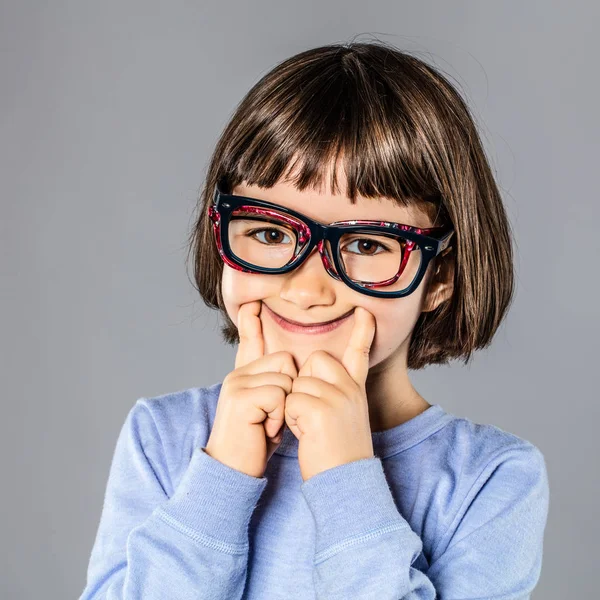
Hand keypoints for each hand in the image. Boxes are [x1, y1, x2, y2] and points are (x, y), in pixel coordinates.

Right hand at [204, 301, 297, 477]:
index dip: (252, 324)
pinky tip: (264, 430)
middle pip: (287, 359)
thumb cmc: (253, 442)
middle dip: (291, 389)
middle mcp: (238, 374)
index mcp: (244, 376)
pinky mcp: (241, 397)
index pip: (250, 341)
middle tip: (275, 417)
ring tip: (268, 425)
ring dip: (285, 407)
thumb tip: (291, 369)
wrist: (233, 471)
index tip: (252, 305)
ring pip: (286, 377)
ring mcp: (237, 383)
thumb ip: (273, 388)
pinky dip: (279, 415)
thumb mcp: (267, 411)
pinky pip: (280, 393)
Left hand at [284, 306, 376, 481]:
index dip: (362, 333)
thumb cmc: (337, 454)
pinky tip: (306, 435)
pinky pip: (291, 400)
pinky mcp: (322, 410)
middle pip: (315, 360)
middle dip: (303, 381)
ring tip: (310, 429)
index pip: (359, 354)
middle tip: (311, 413)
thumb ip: (334, 393)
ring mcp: (339, 398)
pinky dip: (290, 419)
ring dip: (294, 405)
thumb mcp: (344, 418)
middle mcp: (351, 389)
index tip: (363, 312)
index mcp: (356, 390)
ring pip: (298, 383)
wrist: (346, 484)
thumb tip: (309, 375)